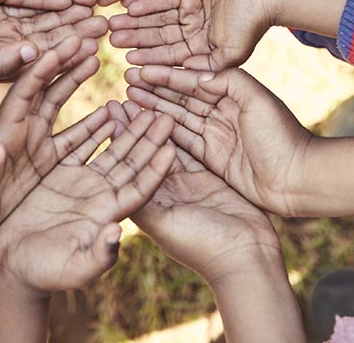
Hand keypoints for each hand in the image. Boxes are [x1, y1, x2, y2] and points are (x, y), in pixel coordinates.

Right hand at [0, 0, 107, 82]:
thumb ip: (3, 61)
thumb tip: (35, 55)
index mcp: (9, 67)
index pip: (49, 58)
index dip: (73, 48)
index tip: (98, 39)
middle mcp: (11, 48)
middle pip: (52, 36)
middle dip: (79, 27)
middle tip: (108, 17)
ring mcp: (3, 28)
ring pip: (43, 15)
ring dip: (67, 7)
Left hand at [0, 37, 105, 236]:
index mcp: (5, 129)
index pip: (26, 89)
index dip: (43, 66)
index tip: (63, 44)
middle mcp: (23, 129)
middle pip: (48, 89)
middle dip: (66, 63)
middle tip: (88, 39)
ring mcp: (37, 144)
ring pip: (61, 106)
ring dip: (78, 83)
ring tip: (98, 58)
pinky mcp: (47, 162)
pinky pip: (76, 138)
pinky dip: (93, 124)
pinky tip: (112, 112)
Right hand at [0, 106, 175, 292]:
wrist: (15, 265)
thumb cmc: (46, 272)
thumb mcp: (74, 267)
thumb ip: (97, 255)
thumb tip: (116, 235)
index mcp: (109, 214)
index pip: (141, 187)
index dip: (157, 168)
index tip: (172, 146)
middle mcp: (102, 196)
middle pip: (133, 163)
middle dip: (150, 139)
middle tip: (167, 113)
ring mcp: (84, 184)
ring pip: (112, 150)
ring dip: (129, 128)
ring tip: (145, 105)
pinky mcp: (61, 174)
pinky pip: (84, 145)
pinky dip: (96, 127)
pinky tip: (109, 109)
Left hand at [106, 101, 281, 284]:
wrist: (247, 255)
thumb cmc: (203, 248)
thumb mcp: (165, 228)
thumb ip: (142, 209)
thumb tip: (113, 192)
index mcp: (144, 208)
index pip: (125, 168)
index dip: (115, 140)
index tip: (107, 113)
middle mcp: (160, 196)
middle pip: (140, 155)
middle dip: (129, 127)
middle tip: (117, 98)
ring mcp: (182, 187)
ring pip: (164, 148)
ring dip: (154, 125)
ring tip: (142, 99)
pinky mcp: (205, 179)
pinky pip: (189, 149)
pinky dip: (180, 132)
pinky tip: (172, 110)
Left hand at [109, 0, 278, 69]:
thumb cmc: (253, 22)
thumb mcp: (232, 53)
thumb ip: (210, 69)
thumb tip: (189, 85)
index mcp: (203, 50)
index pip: (170, 58)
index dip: (149, 61)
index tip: (128, 64)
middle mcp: (195, 31)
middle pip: (159, 37)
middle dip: (136, 40)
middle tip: (110, 42)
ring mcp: (192, 9)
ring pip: (157, 17)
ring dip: (136, 21)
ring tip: (113, 24)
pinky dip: (147, 1)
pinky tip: (128, 6)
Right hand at [125, 66, 311, 217]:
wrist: (298, 178)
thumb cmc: (281, 136)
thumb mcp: (256, 99)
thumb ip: (227, 82)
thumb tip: (195, 75)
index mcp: (233, 94)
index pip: (193, 81)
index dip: (167, 76)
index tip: (141, 68)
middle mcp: (222, 113)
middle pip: (181, 99)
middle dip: (155, 90)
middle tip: (127, 81)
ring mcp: (216, 137)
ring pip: (178, 119)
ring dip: (154, 109)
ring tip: (128, 99)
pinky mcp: (212, 160)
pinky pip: (183, 142)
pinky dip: (164, 134)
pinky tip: (144, 126)